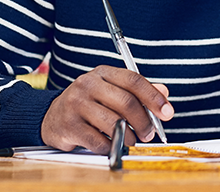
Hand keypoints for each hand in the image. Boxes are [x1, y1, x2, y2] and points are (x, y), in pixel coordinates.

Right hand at [41, 65, 173, 152]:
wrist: (51, 116)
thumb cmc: (88, 104)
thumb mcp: (111, 91)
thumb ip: (138, 92)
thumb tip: (164, 93)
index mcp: (102, 73)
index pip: (133, 80)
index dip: (153, 97)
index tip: (167, 112)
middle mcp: (87, 84)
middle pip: (126, 102)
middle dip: (144, 122)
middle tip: (149, 133)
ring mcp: (76, 104)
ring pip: (114, 123)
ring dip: (129, 137)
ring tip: (131, 140)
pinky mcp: (69, 125)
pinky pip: (99, 141)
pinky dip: (111, 146)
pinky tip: (112, 145)